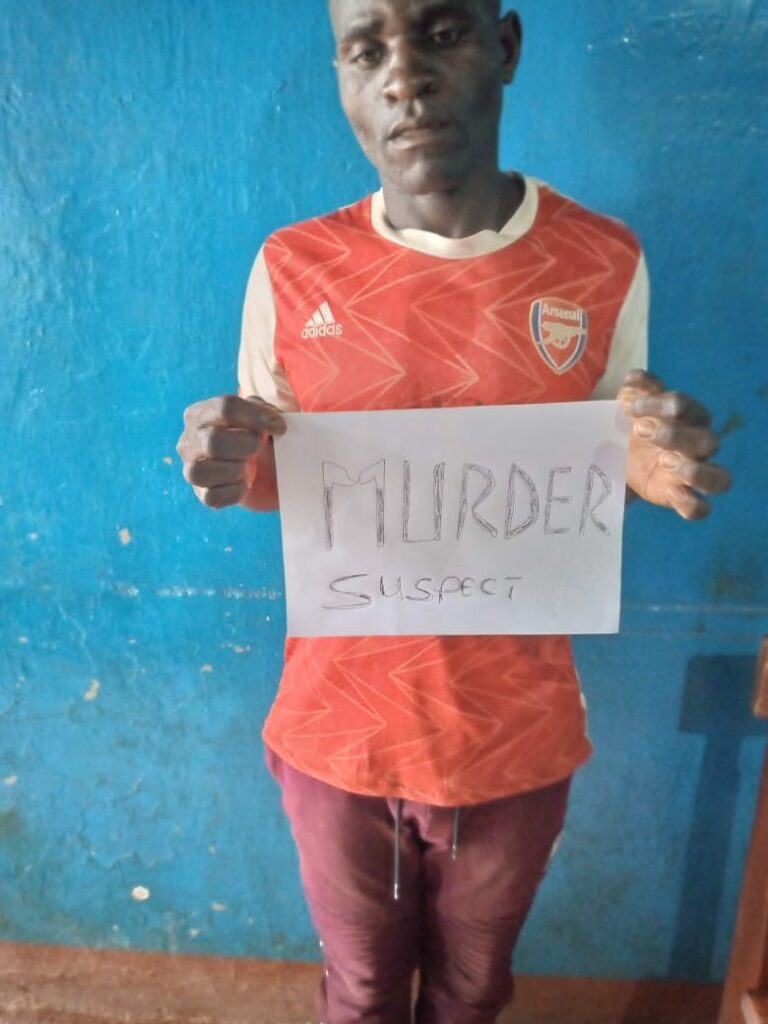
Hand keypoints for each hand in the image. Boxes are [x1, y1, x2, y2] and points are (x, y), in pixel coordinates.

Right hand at [176, 394, 285, 507]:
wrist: (267, 469)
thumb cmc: (260, 435)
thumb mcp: (262, 414)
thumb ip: (264, 410)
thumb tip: (270, 421)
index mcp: (200, 414)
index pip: (226, 408)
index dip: (258, 418)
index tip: (280, 428)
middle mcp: (188, 441)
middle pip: (212, 440)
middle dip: (247, 445)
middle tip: (261, 447)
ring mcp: (191, 469)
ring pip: (200, 471)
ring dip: (235, 470)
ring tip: (251, 467)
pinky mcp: (202, 495)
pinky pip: (212, 497)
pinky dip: (235, 491)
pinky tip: (246, 483)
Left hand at [619, 369, 730, 519]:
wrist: (614, 455)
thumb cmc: (630, 425)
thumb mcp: (629, 403)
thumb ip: (635, 388)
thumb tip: (634, 378)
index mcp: (689, 417)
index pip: (685, 406)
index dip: (660, 405)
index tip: (628, 408)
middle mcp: (698, 445)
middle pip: (708, 441)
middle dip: (674, 435)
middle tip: (640, 431)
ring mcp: (691, 474)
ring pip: (719, 478)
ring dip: (693, 471)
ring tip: (664, 461)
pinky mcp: (678, 496)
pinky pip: (700, 509)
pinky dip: (692, 506)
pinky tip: (672, 493)